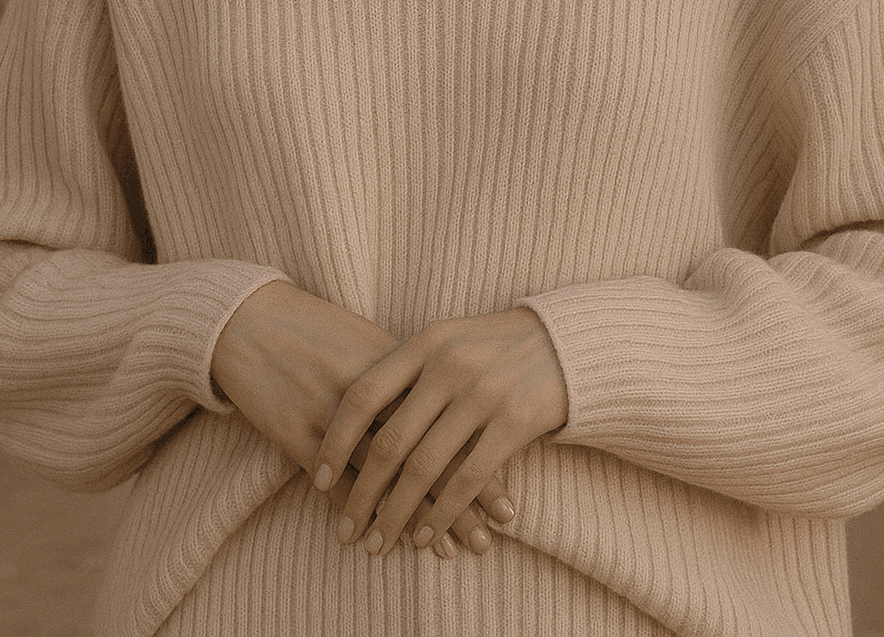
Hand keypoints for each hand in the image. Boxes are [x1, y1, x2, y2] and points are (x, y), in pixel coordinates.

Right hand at [211, 281, 517, 557]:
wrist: (252, 320)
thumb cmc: (318, 329)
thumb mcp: (371, 342)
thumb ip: (413, 374)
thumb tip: (455, 408)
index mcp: (400, 361)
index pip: (453, 423)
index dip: (480, 464)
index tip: (507, 502)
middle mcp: (376, 390)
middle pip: (428, 452)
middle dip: (460, 500)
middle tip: (487, 537)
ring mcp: (337, 413)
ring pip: (388, 476)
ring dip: (416, 518)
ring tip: (446, 551)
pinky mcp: (299, 433)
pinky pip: (339, 483)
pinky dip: (362, 513)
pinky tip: (381, 540)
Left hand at [311, 306, 568, 559]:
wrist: (565, 341)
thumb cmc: (494, 345)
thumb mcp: (447, 341)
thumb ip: (407, 372)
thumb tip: (355, 419)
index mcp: (425, 342)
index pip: (364, 394)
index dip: (337, 440)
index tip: (318, 478)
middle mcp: (449, 365)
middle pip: (390, 441)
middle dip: (363, 494)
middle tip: (345, 530)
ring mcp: (483, 393)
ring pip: (425, 468)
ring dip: (397, 514)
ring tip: (379, 543)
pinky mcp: (514, 421)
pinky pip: (467, 479)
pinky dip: (442, 514)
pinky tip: (426, 537)